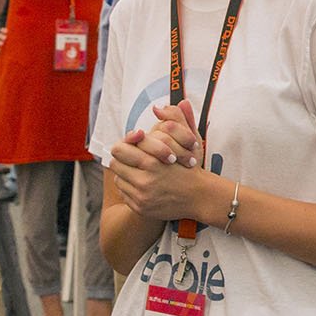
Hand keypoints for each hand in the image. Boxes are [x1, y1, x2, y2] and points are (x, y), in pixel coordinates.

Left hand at [109, 102, 206, 222]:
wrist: (200, 196)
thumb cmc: (191, 166)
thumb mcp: (187, 140)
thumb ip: (174, 119)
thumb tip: (158, 107)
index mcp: (152, 161)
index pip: (119, 149)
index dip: (123, 145)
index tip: (131, 145)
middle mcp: (145, 180)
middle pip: (115, 164)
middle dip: (122, 160)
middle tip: (130, 158)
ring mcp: (142, 196)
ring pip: (118, 179)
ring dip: (125, 174)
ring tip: (136, 171)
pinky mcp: (141, 208)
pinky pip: (124, 194)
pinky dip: (130, 188)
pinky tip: (141, 184)